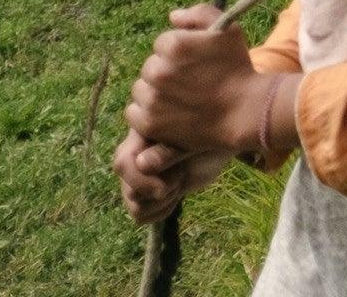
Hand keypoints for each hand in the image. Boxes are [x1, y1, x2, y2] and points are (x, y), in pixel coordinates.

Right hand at [113, 128, 231, 224]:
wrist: (222, 142)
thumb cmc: (211, 132)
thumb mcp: (194, 138)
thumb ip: (169, 150)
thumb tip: (142, 164)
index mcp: (142, 133)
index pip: (124, 162)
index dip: (142, 180)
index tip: (165, 188)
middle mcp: (134, 154)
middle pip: (129, 189)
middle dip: (159, 191)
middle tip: (181, 176)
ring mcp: (138, 175)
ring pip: (133, 204)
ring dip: (160, 202)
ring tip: (179, 182)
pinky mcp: (146, 192)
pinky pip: (139, 214)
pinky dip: (158, 212)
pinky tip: (175, 197)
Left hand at [124, 5, 262, 158]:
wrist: (243, 111)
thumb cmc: (236, 68)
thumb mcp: (227, 30)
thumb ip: (199, 13)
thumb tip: (172, 16)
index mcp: (174, 45)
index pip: (162, 43)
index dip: (179, 51)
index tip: (194, 61)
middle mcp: (158, 71)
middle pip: (150, 66)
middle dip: (166, 70)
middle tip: (189, 80)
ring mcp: (152, 99)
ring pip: (141, 88)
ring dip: (154, 90)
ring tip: (179, 96)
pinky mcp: (148, 123)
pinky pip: (133, 112)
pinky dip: (146, 112)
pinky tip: (167, 111)